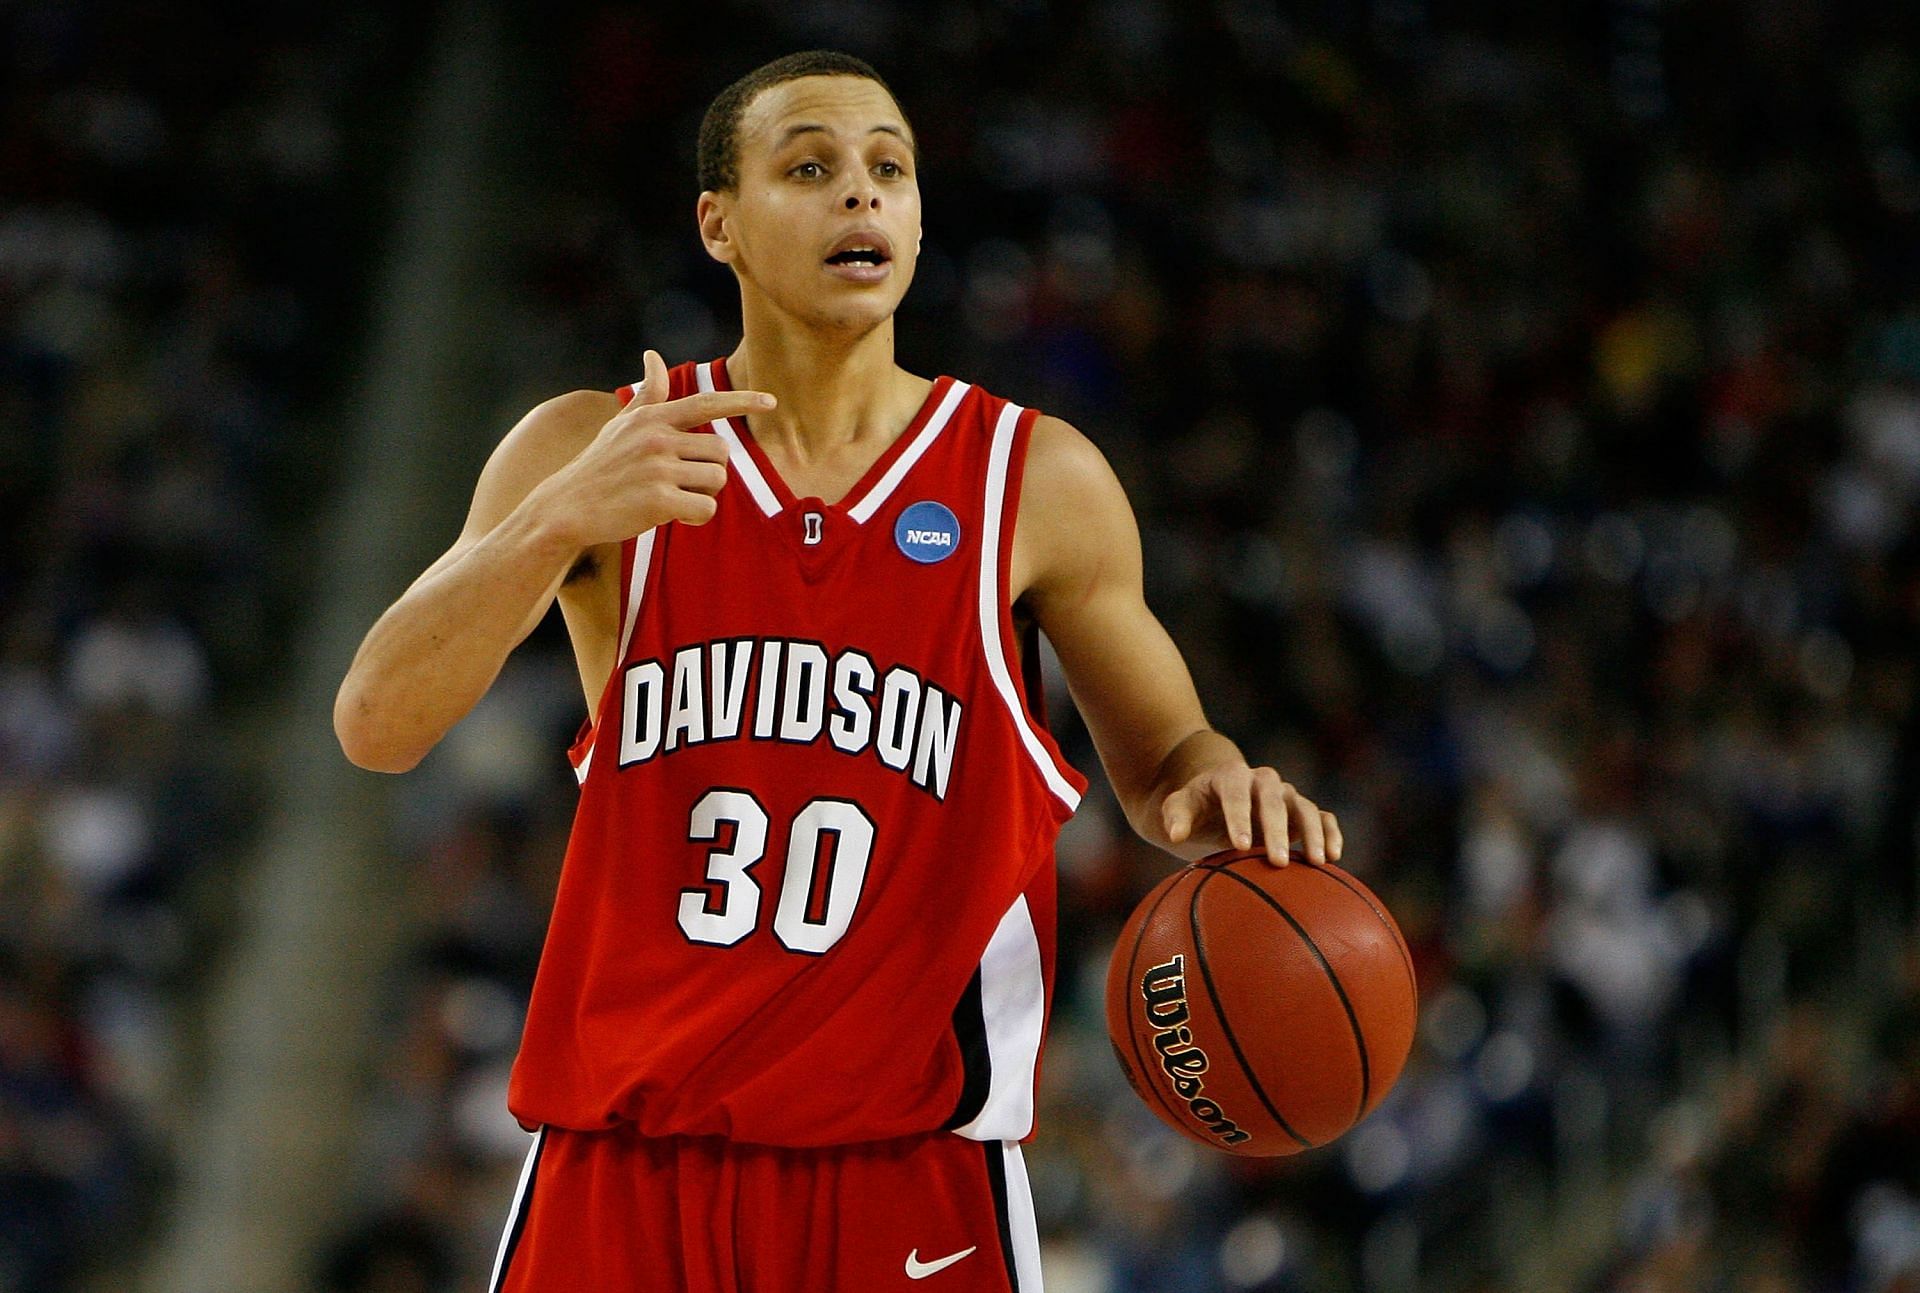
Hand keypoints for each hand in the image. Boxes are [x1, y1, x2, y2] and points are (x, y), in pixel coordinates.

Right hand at [532, 348, 775, 547]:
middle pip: (721, 452)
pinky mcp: (658, 500)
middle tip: (682, 483)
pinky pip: (706, 509)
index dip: (742, 401)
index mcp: (652, 417)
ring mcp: (657, 468)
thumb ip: (647, 394)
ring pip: (717, 481)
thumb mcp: (621, 425)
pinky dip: (696, 518)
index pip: (706, 403)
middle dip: (711, 472)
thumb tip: (653, 355)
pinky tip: (673, 518)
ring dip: (702, 496)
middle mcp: (656, 437)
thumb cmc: (600, 466)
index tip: (771, 401)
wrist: (567, 506)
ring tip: (672, 499)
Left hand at [1160, 765, 1342, 866]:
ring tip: (1316, 862)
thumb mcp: (1181, 806)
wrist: (1221, 801)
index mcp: (1231, 776)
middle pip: (1274, 801)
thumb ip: (1176, 815)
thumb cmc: (1198, 807)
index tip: (1241, 846)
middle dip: (1276, 830)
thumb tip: (1175, 834)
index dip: (1239, 818)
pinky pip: (1323, 817)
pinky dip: (1331, 833)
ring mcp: (1286, 795)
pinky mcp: (1302, 811)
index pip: (1236, 794)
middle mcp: (1264, 781)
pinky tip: (1334, 858)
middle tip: (1277, 862)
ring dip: (1313, 833)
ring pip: (1305, 807)